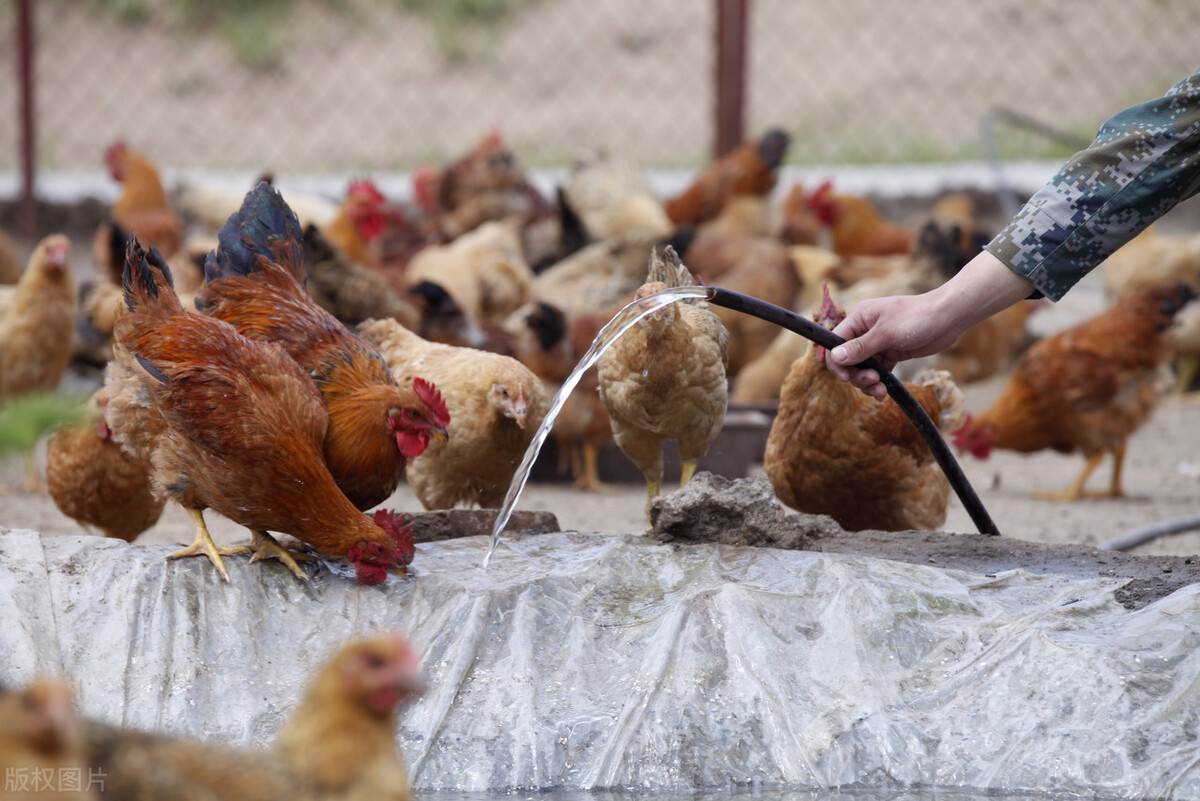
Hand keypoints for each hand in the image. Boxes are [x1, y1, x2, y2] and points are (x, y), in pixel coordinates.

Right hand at [826, 293, 962, 399]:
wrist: (949, 317)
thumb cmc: (917, 317)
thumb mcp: (887, 333)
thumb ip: (860, 347)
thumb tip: (835, 357)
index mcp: (859, 319)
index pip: (836, 343)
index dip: (837, 362)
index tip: (847, 378)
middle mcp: (865, 331)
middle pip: (848, 360)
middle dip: (857, 375)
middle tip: (873, 381)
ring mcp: (878, 343)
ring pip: (863, 368)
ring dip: (868, 382)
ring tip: (880, 389)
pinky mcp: (891, 353)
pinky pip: (878, 371)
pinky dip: (879, 383)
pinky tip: (884, 392)